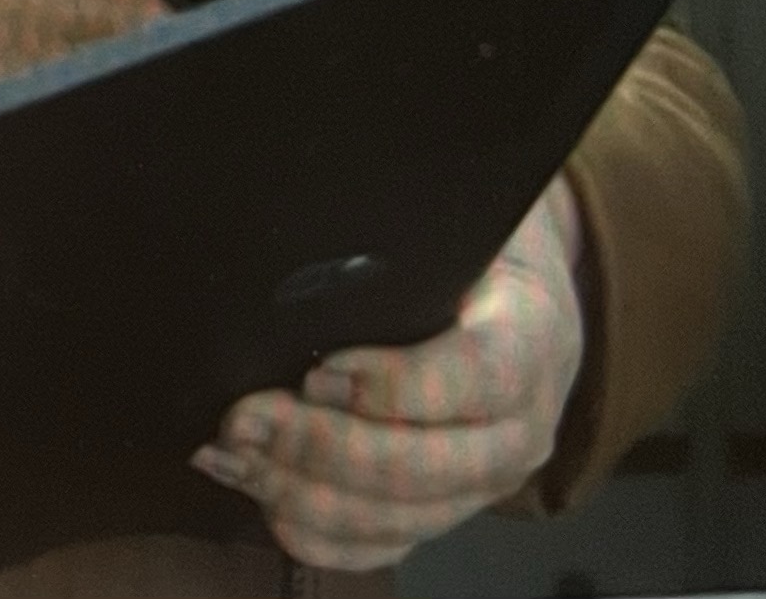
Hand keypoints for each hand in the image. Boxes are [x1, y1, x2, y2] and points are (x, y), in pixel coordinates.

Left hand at [189, 178, 586, 572]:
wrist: (522, 300)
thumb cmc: (473, 249)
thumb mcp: (459, 220)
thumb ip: (409, 234)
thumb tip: (313, 224)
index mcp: (532, 340)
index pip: (477, 379)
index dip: (395, 384)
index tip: (317, 368)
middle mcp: (522, 429)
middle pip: (427, 466)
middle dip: (322, 445)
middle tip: (245, 414)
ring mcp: (486, 483)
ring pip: (399, 516)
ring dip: (304, 490)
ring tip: (233, 450)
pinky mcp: (448, 511)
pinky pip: (383, 545)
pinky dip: (316, 527)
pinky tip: (259, 489)